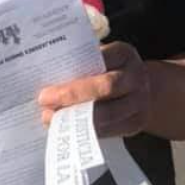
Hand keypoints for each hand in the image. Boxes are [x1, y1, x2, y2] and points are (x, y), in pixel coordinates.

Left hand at [37, 41, 151, 137]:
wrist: (139, 89)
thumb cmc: (108, 70)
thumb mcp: (98, 58)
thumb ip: (79, 63)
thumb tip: (46, 75)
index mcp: (124, 54)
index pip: (100, 59)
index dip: (78, 68)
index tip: (49, 83)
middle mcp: (136, 76)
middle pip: (105, 87)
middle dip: (72, 95)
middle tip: (44, 99)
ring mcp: (140, 101)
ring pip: (108, 113)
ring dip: (76, 117)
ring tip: (51, 117)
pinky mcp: (137, 122)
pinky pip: (111, 130)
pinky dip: (86, 130)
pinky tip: (67, 128)